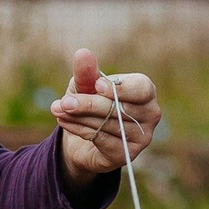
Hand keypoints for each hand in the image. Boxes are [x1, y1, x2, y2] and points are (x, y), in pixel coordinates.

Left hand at [50, 48, 157, 189]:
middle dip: (88, 104)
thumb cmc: (90, 103)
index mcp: (145, 92)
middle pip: (120, 108)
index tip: (95, 85)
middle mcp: (150, 114)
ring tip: (58, 109)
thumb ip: (87, 72)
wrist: (82, 139)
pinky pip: (102, 140)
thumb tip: (82, 53)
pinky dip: (80, 129)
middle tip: (64, 102)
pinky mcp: (127, 154)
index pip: (141, 88)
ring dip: (79, 117)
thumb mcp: (85, 86)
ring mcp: (141, 137)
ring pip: (109, 124)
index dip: (119, 88)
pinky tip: (64, 121)